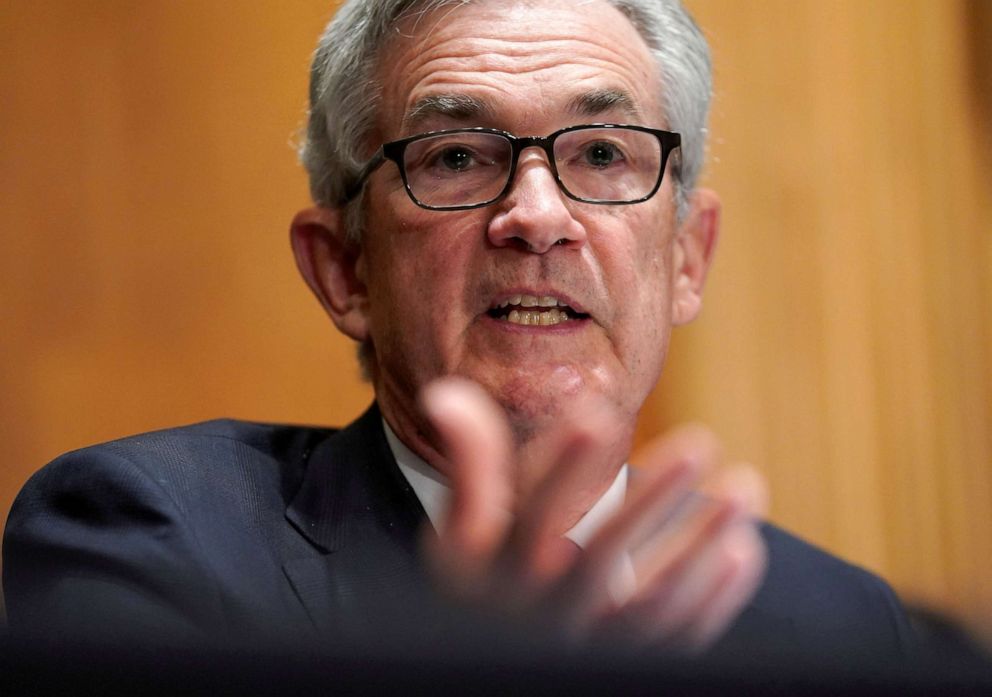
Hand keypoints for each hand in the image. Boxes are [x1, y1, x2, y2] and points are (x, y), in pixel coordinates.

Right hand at [419, 377, 767, 652]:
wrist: (500, 655)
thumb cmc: (488, 578)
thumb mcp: (467, 527)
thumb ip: (471, 464)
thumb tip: (446, 393)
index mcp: (501, 573)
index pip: (529, 517)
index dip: (562, 466)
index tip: (596, 409)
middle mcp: (546, 614)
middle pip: (600, 559)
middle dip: (650, 500)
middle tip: (700, 440)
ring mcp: (592, 645)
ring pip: (652, 605)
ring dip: (701, 547)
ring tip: (745, 487)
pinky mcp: (629, 664)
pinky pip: (676, 641)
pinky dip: (714, 601)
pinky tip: (742, 550)